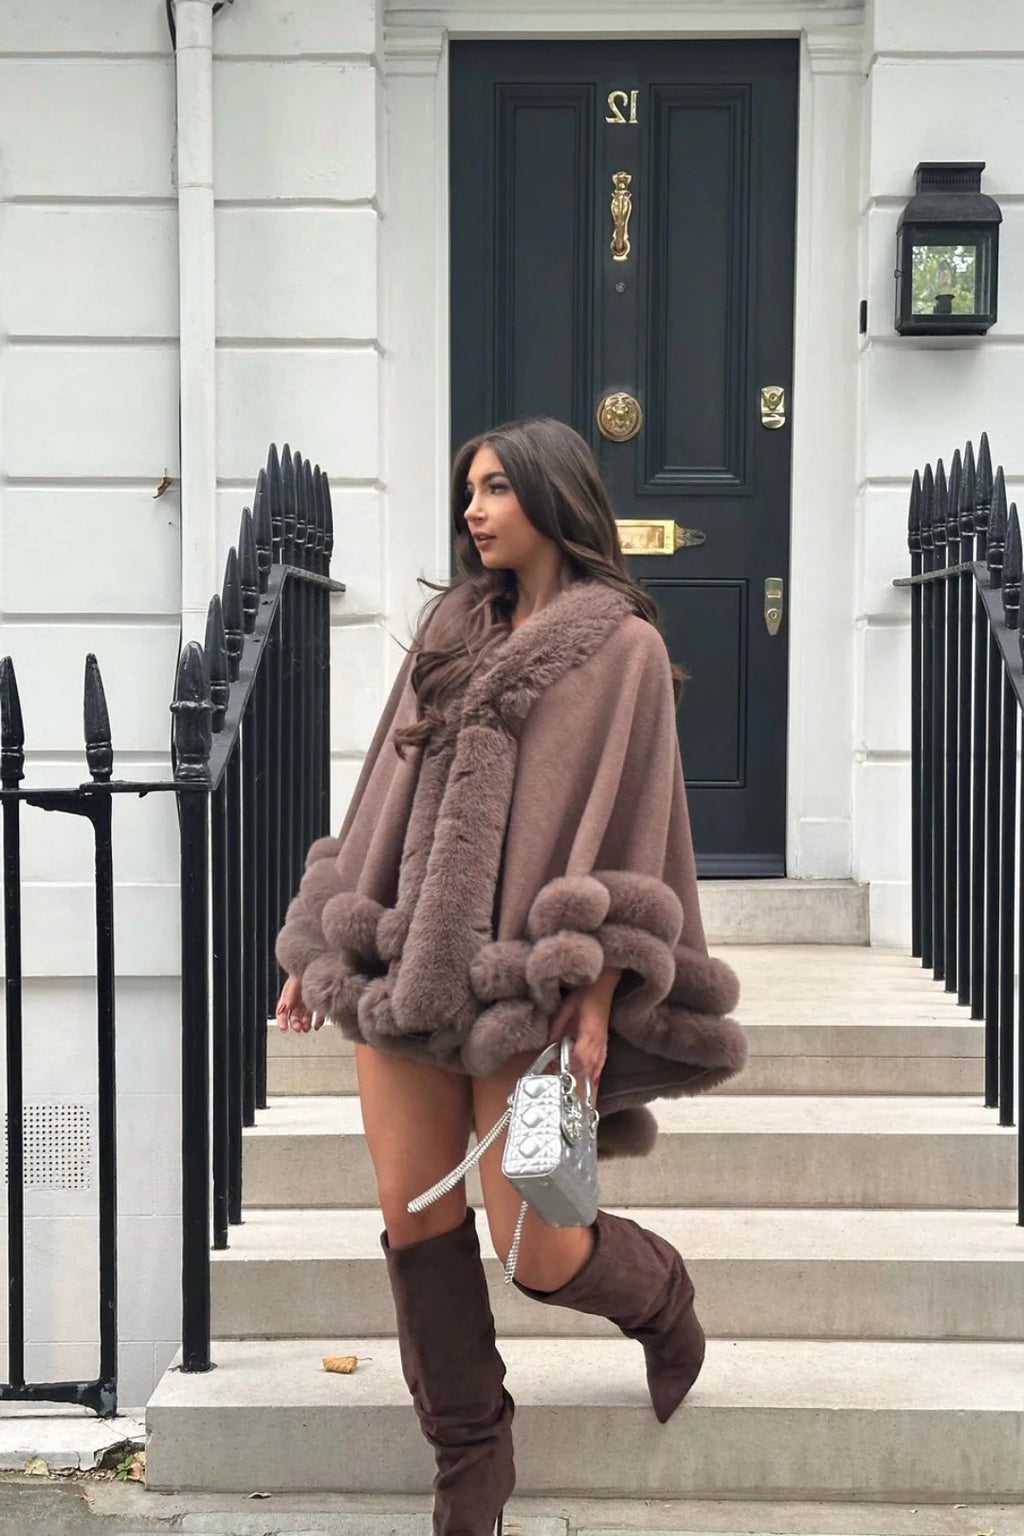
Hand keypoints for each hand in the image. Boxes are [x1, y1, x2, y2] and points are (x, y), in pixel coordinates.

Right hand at [276, 974, 320, 1032]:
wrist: (317, 963)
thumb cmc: (302, 971)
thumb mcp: (293, 985)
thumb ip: (287, 999)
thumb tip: (281, 1012)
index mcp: (288, 996)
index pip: (282, 1012)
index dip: (282, 1021)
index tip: (284, 1029)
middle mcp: (298, 1000)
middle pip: (294, 1016)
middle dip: (295, 1023)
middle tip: (298, 1028)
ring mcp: (308, 1001)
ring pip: (305, 1017)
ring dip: (305, 1024)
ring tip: (307, 1028)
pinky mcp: (319, 1002)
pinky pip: (318, 1014)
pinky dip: (318, 1021)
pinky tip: (316, 1025)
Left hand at [547, 968, 620, 1090]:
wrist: (603, 984)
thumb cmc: (585, 993)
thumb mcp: (566, 1007)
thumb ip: (557, 1026)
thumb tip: (546, 1043)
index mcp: (589, 1032)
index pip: (580, 1057)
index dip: (570, 1067)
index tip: (559, 1074)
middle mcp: (598, 1040)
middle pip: (588, 1066)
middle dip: (576, 1076)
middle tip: (563, 1086)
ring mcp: (604, 1042)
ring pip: (596, 1066)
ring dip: (586, 1078)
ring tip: (577, 1090)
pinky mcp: (605, 1041)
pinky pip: (602, 1061)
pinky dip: (597, 1073)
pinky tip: (594, 1082)